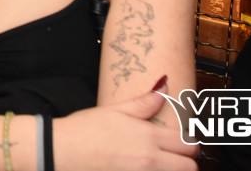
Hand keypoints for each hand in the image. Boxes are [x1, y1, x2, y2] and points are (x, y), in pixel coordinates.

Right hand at [54, 82, 196, 170]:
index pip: (189, 145)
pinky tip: (140, 168)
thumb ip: (144, 102)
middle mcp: (150, 161)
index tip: (180, 143)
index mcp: (148, 137)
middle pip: (190, 168)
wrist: (61, 152)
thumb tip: (165, 87)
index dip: (188, 143)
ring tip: (157, 163)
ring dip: (171, 170)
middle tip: (172, 156)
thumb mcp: (115, 111)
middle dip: (185, 162)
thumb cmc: (85, 130)